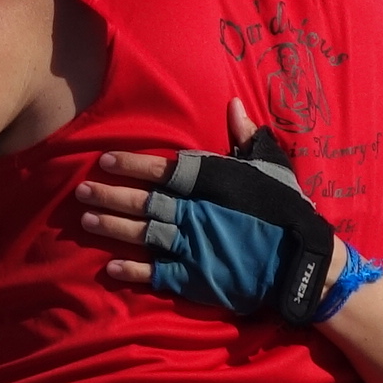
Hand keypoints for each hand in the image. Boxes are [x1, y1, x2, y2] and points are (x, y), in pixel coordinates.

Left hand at [73, 102, 346, 322]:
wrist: (302, 261)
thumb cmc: (287, 209)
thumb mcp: (270, 166)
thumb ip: (246, 137)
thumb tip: (232, 104)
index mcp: (210, 182)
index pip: (161, 169)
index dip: (131, 164)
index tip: (104, 160)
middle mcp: (194, 212)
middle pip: (143, 202)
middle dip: (110, 196)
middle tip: (80, 192)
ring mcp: (192, 247)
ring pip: (143, 234)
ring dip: (113, 228)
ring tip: (87, 221)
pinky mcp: (196, 279)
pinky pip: (157, 273)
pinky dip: (133, 271)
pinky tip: (110, 267)